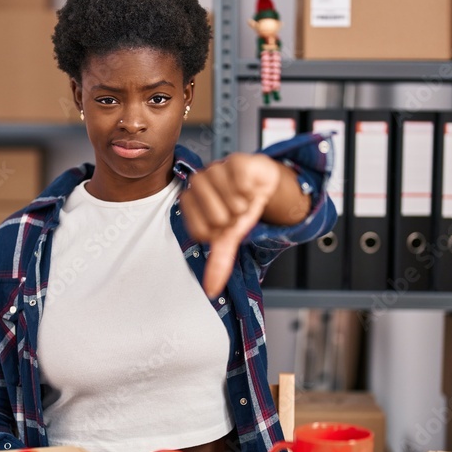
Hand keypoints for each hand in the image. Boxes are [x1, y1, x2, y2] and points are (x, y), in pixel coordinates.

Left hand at [179, 153, 280, 298]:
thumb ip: (218, 263)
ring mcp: (214, 169)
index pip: (201, 232)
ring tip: (243, 196)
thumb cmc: (240, 207)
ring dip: (245, 204)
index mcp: (189, 201)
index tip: (224, 223)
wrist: (262, 183)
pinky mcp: (234, 160)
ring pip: (232, 203)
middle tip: (235, 208)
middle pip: (217, 219)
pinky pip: (243, 185)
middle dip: (234, 219)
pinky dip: (252, 191)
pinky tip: (249, 184)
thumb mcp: (229, 237)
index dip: (219, 232)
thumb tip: (211, 290)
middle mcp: (197, 183)